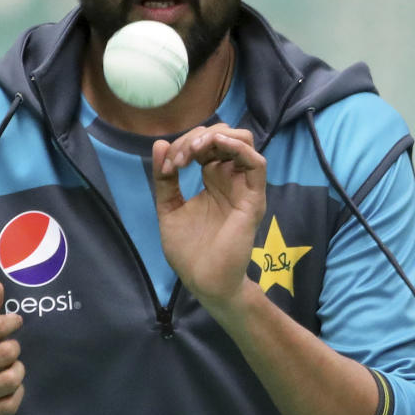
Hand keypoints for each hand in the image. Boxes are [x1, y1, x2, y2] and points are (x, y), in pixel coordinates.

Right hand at [0, 281, 25, 414]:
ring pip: (12, 379)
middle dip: (13, 349)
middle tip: (8, 351)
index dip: (11, 321)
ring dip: (17, 371)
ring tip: (10, 369)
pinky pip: (11, 404)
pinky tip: (6, 389)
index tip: (15, 322)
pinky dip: (16, 394)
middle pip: (7, 353)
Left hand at [153, 125, 265, 312]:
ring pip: (243, 140)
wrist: (204, 280)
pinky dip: (237, 147)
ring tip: (194, 151)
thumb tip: (159, 144)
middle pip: (223, 134)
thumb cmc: (188, 251)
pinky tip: (216, 147)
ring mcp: (243, 187)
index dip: (183, 144)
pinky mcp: (253, 199)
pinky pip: (256, 163)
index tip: (167, 167)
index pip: (204, 143)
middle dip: (196, 138)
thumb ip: (165, 179)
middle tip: (179, 159)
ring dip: (216, 137)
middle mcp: (229, 178)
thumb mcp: (169, 208)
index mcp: (212, 178)